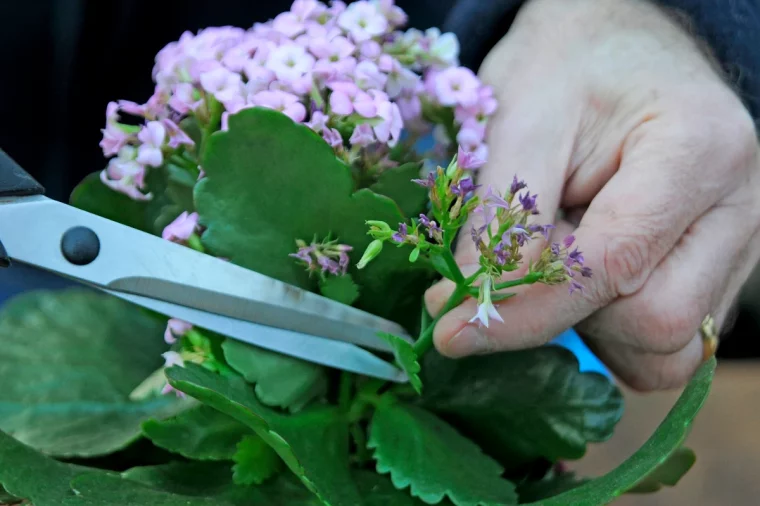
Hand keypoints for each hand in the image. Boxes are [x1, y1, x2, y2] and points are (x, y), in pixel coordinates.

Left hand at [426, 0, 759, 390]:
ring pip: (665, 348)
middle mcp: (737, 209)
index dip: (527, 308)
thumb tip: (463, 309)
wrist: (612, 45)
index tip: (453, 327)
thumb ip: (501, 220)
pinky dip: (607, 328)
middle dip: (568, 312)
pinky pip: (663, 343)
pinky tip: (580, 275)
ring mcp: (736, 248)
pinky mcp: (714, 275)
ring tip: (558, 254)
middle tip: (524, 256)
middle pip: (657, 323)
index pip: (614, 264)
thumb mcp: (521, 121)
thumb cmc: (568, 66)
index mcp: (698, 150)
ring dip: (590, 327)